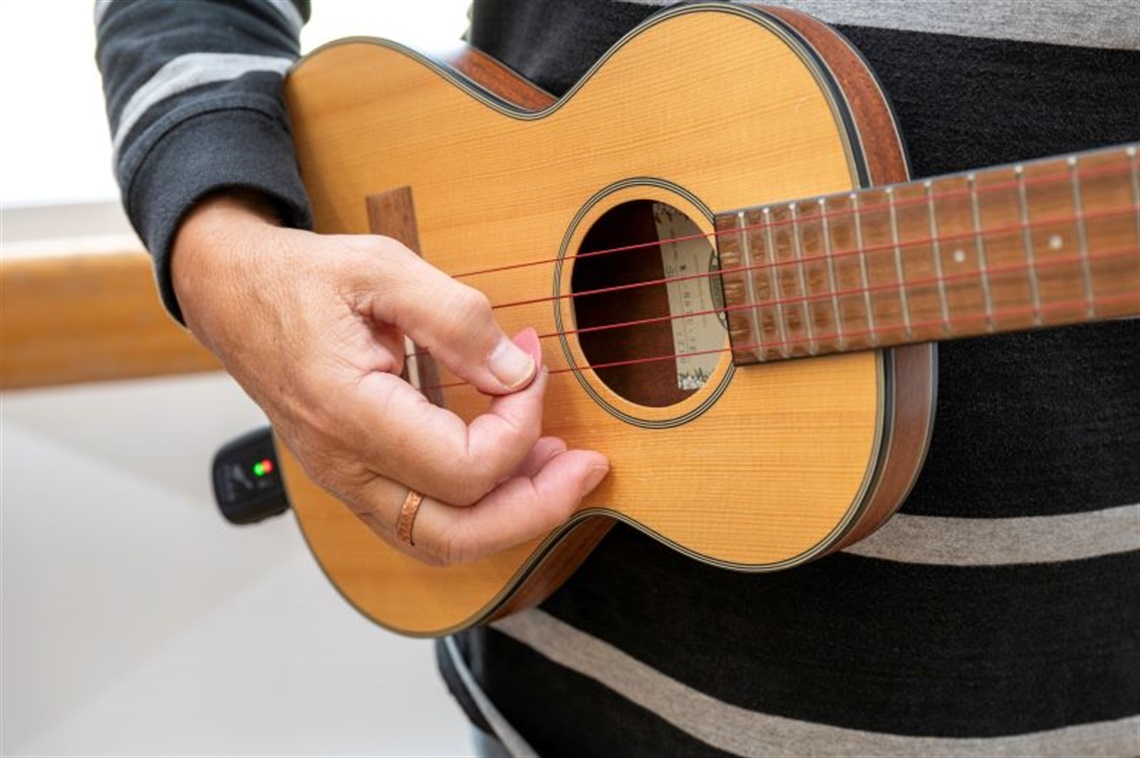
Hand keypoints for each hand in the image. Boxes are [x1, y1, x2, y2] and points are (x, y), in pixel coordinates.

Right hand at [172, 192, 608, 563]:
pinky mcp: (354, 477)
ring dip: (509, 516)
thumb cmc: (302, 278)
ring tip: (557, 469)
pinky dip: (476, 508)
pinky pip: (422, 523)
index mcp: (348, 413)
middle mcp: (344, 465)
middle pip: (455, 535)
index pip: (462, 466)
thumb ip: (455, 318)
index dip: (520, 425)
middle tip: (586, 469)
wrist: (233, 294)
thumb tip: (516, 371)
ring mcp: (345, 480)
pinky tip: (510, 467)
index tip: (531, 369)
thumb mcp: (381, 268)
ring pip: (439, 541)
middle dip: (536, 509)